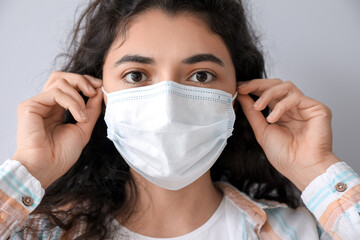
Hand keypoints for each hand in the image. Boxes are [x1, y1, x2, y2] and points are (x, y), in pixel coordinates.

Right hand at [12, 71, 102, 188]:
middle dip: (82, 80)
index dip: (84, 81)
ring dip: (79, 97)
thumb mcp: (84, 127)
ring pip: (60, 82)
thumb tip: (98, 91)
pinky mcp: (29, 105)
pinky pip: (56, 93)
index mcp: (57, 108)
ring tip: (84, 116)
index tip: (99, 86)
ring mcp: (37, 103)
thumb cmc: (62, 154)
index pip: (69, 84)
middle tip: (94, 90)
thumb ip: (91, 108)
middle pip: (62, 77)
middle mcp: (46, 103)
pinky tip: (79, 117)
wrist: (48, 167)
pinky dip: (72, 103)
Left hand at [237, 78, 339, 190]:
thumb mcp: (261, 130)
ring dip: (268, 94)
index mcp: (282, 112)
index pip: (268, 92)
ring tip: (258, 107)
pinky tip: (273, 118)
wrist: (301, 168)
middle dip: (258, 85)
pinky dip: (281, 106)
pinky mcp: (317, 108)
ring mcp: (305, 106)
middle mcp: (294, 107)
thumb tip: (241, 95)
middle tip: (243, 89)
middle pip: (276, 84)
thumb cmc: (285, 155)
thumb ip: (252, 112)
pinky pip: (295, 97)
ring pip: (285, 86)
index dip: (253, 87)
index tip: (238, 88)